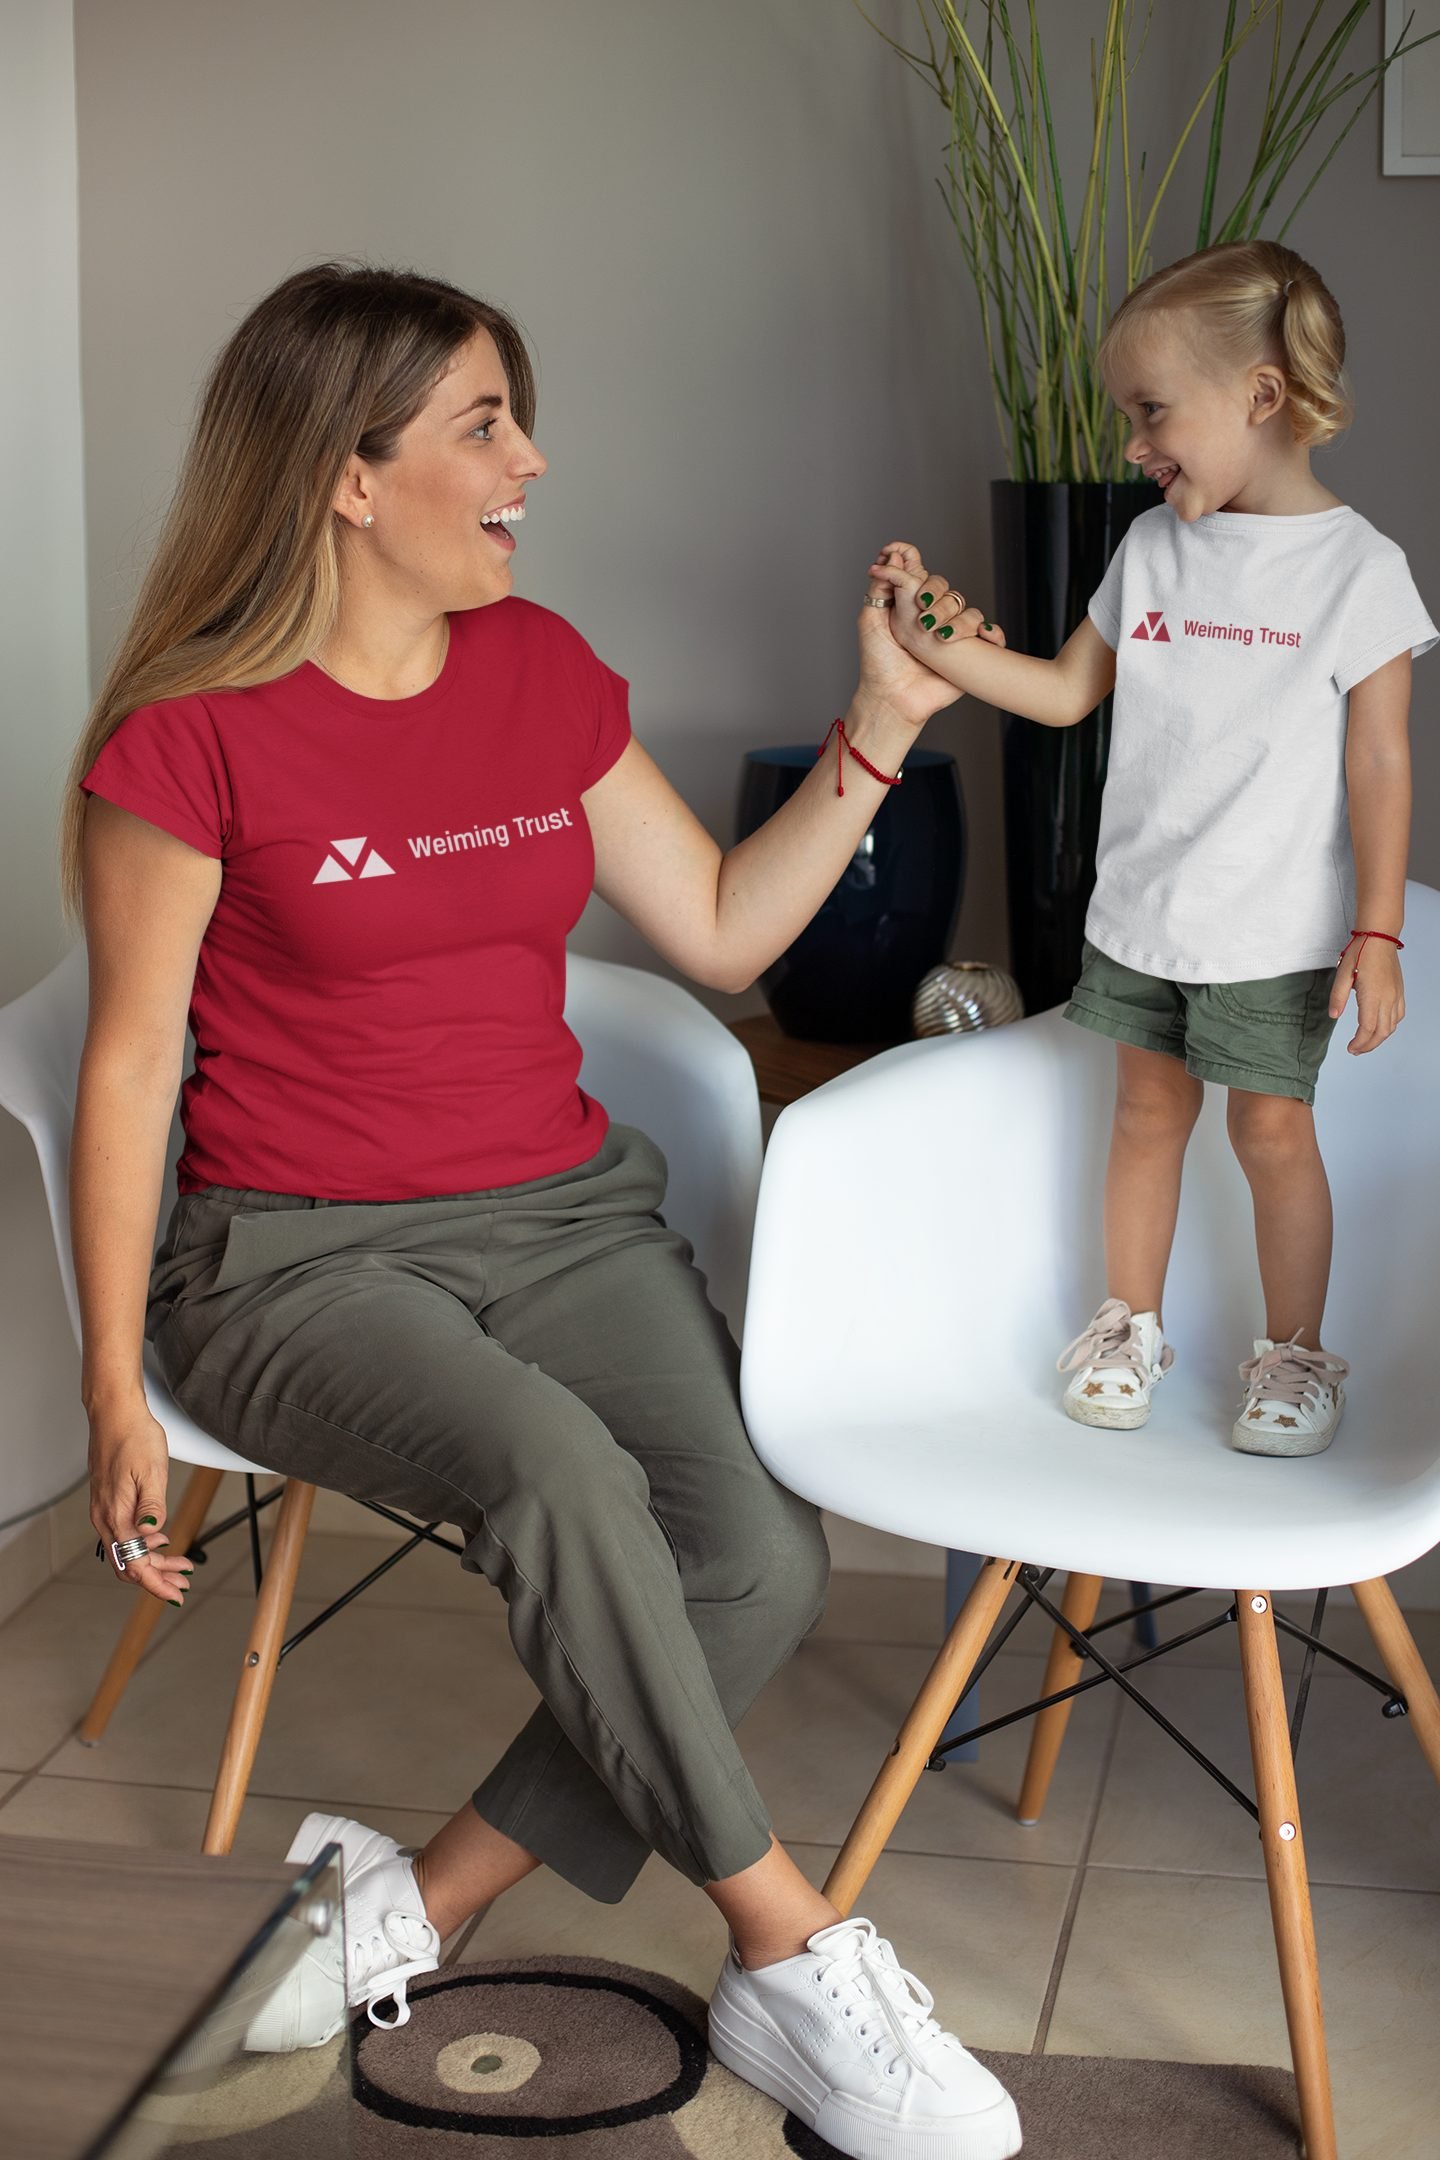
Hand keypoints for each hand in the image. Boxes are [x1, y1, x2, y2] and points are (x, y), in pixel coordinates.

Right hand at [89, 1407, 192, 1605]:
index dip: (155, 1583)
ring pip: (127, 1550)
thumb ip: (152, 1506)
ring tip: (180, 1565)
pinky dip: (144, 1546)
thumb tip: (151, 1535)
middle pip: (129, 1563)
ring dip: (153, 1562)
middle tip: (183, 1582)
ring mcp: (104, 1511)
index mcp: (115, 1515)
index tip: (175, 1594)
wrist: (115, 1414)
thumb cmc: (134, 1437)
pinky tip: (161, 1542)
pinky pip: (123, 1535)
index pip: (134, 1563)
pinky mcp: (108, 1503)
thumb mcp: (153, 1471)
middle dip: (157, 1577)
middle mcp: (105, 1518)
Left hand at [866, 541, 1004, 671]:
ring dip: (959, 622)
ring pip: (970, 612)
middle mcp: (934, 618)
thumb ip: (880, 587)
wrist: (894, 698)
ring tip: (941, 639)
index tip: (909, 569)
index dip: (920, 570)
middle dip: (938, 602)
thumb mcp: (870, 621)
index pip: (924, 578)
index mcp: (912, 608)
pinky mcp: (968, 654)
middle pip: (949, 591)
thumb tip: (890, 556)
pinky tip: (983, 636)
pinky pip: (991, 637)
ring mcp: (953, 636)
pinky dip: (992, 634)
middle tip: (923, 622)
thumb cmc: (878, 664)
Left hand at [1328, 935, 1404, 1054]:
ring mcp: (1396, 995)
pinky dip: (1390, 1026)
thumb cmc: (1360, 953)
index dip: (1359, 1043)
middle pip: (1382, 1032)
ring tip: (1365, 1042)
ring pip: (1392, 1026)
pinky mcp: (1399, 991)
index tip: (1350, 1049)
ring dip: (1379, 1038)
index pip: (1368, 1029)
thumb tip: (1333, 1016)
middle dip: (1369, 1045)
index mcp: (1373, 996)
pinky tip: (1380, 1027)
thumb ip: (1338, 997)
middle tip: (1355, 1050)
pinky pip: (1399, 1015)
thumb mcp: (1342, 974)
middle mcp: (1388, 999)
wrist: (1379, 937)